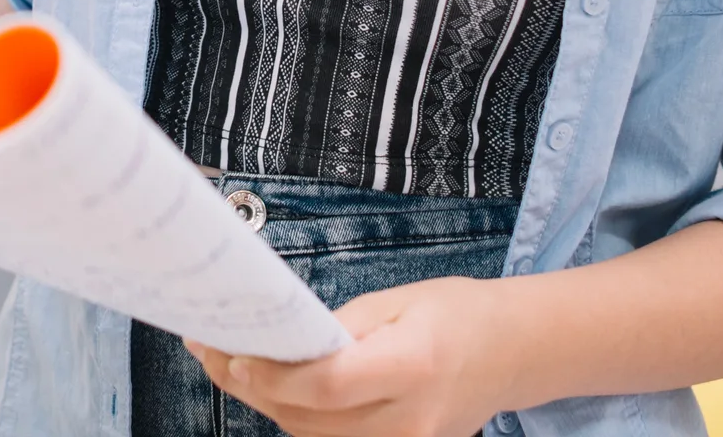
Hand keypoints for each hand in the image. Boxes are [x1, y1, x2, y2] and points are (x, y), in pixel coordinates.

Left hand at [186, 277, 517, 436]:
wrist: (512, 354)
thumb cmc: (456, 315)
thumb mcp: (396, 302)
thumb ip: (339, 326)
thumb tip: (280, 341)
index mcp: (412, 367)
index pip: (326, 386)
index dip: (271, 376)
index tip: (230, 353)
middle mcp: (409, 420)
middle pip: (310, 418)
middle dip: (252, 387)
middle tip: (210, 350)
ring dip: (266, 405)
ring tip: (228, 365)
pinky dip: (297, 419)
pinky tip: (270, 389)